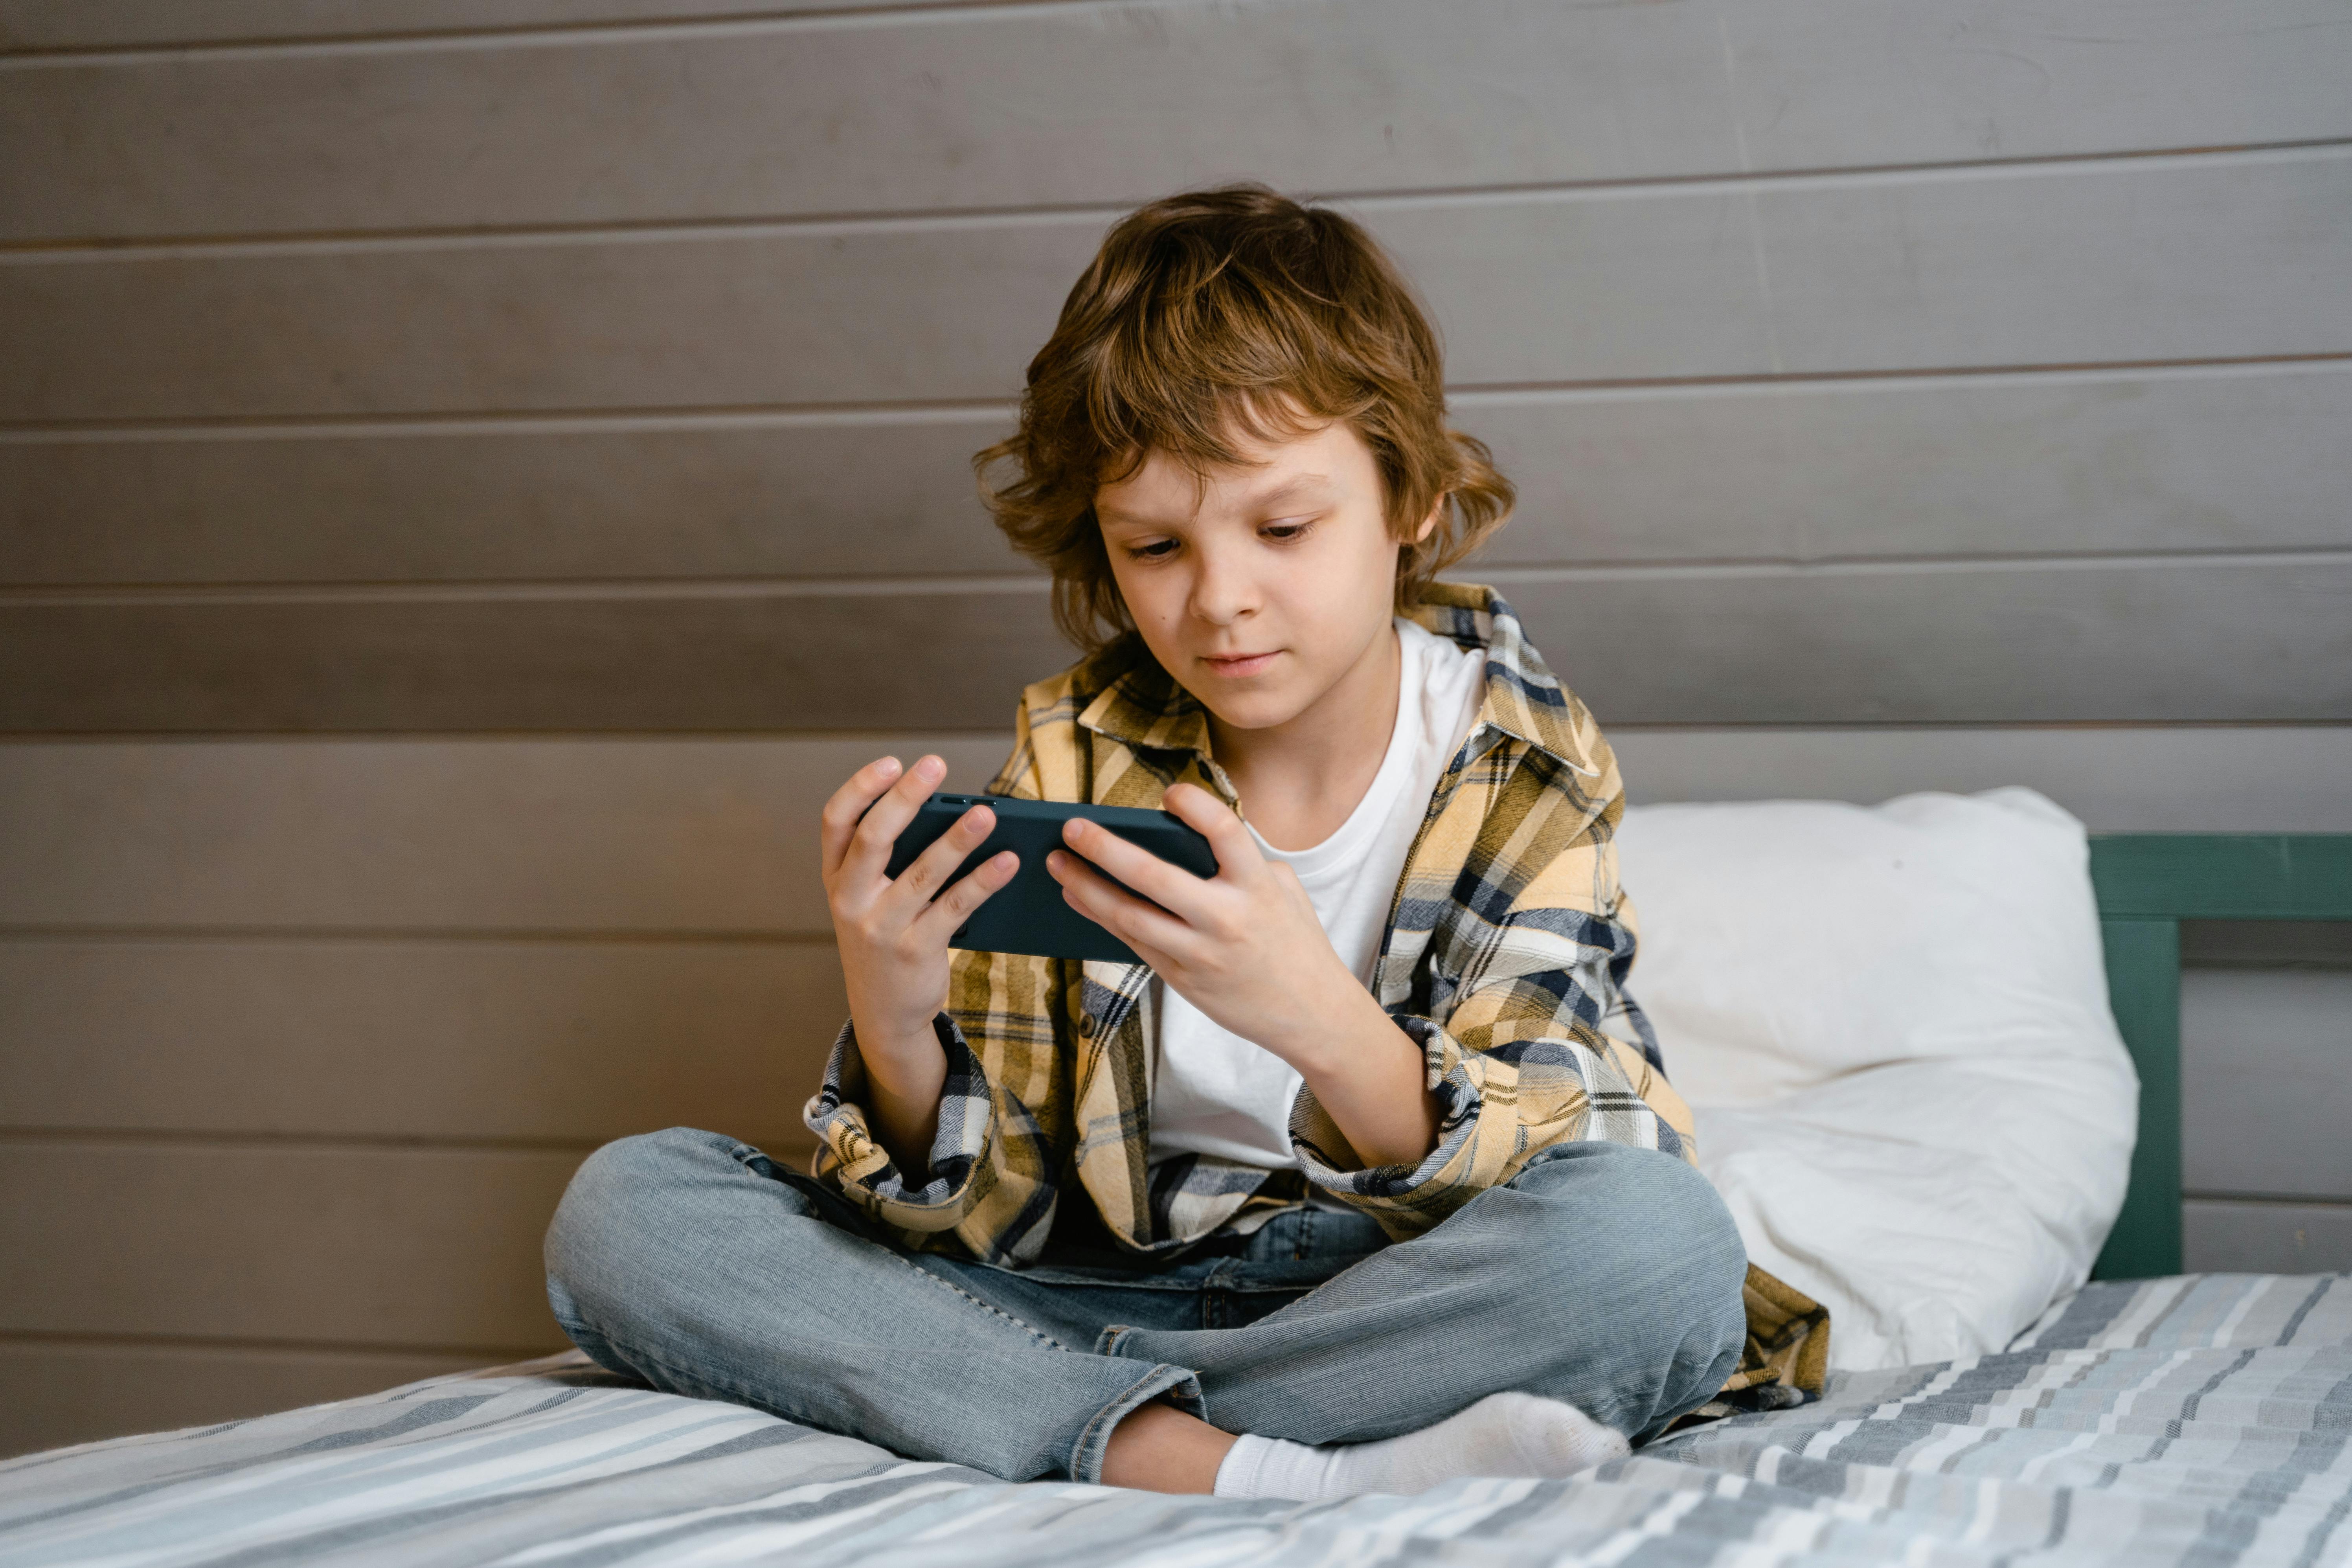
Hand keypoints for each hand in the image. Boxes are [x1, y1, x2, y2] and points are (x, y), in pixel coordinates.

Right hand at [820, 754, 1016, 1166]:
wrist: (883, 1012)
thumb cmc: (883, 937)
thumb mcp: (867, 899)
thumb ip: (887, 859)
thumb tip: (945, 810)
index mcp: (836, 877)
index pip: (836, 822)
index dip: (861, 788)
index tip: (892, 762)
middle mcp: (851, 899)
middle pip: (873, 838)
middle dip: (904, 797)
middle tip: (934, 765)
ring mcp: (882, 927)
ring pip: (921, 873)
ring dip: (957, 839)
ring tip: (988, 813)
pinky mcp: (917, 950)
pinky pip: (955, 907)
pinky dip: (983, 881)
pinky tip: (1007, 861)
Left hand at [1044, 782, 1360, 1070]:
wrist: (1311, 1014)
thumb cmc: (1296, 943)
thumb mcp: (1284, 890)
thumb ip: (1243, 862)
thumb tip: (1185, 840)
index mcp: (1258, 886)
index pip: (1223, 831)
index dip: (1194, 805)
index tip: (1168, 793)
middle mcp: (1226, 918)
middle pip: (1153, 876)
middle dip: (1104, 848)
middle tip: (1071, 827)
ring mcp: (1200, 953)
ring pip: (1129, 915)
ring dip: (1086, 887)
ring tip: (1057, 863)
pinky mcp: (1182, 979)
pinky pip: (1133, 942)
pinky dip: (1100, 917)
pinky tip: (1078, 898)